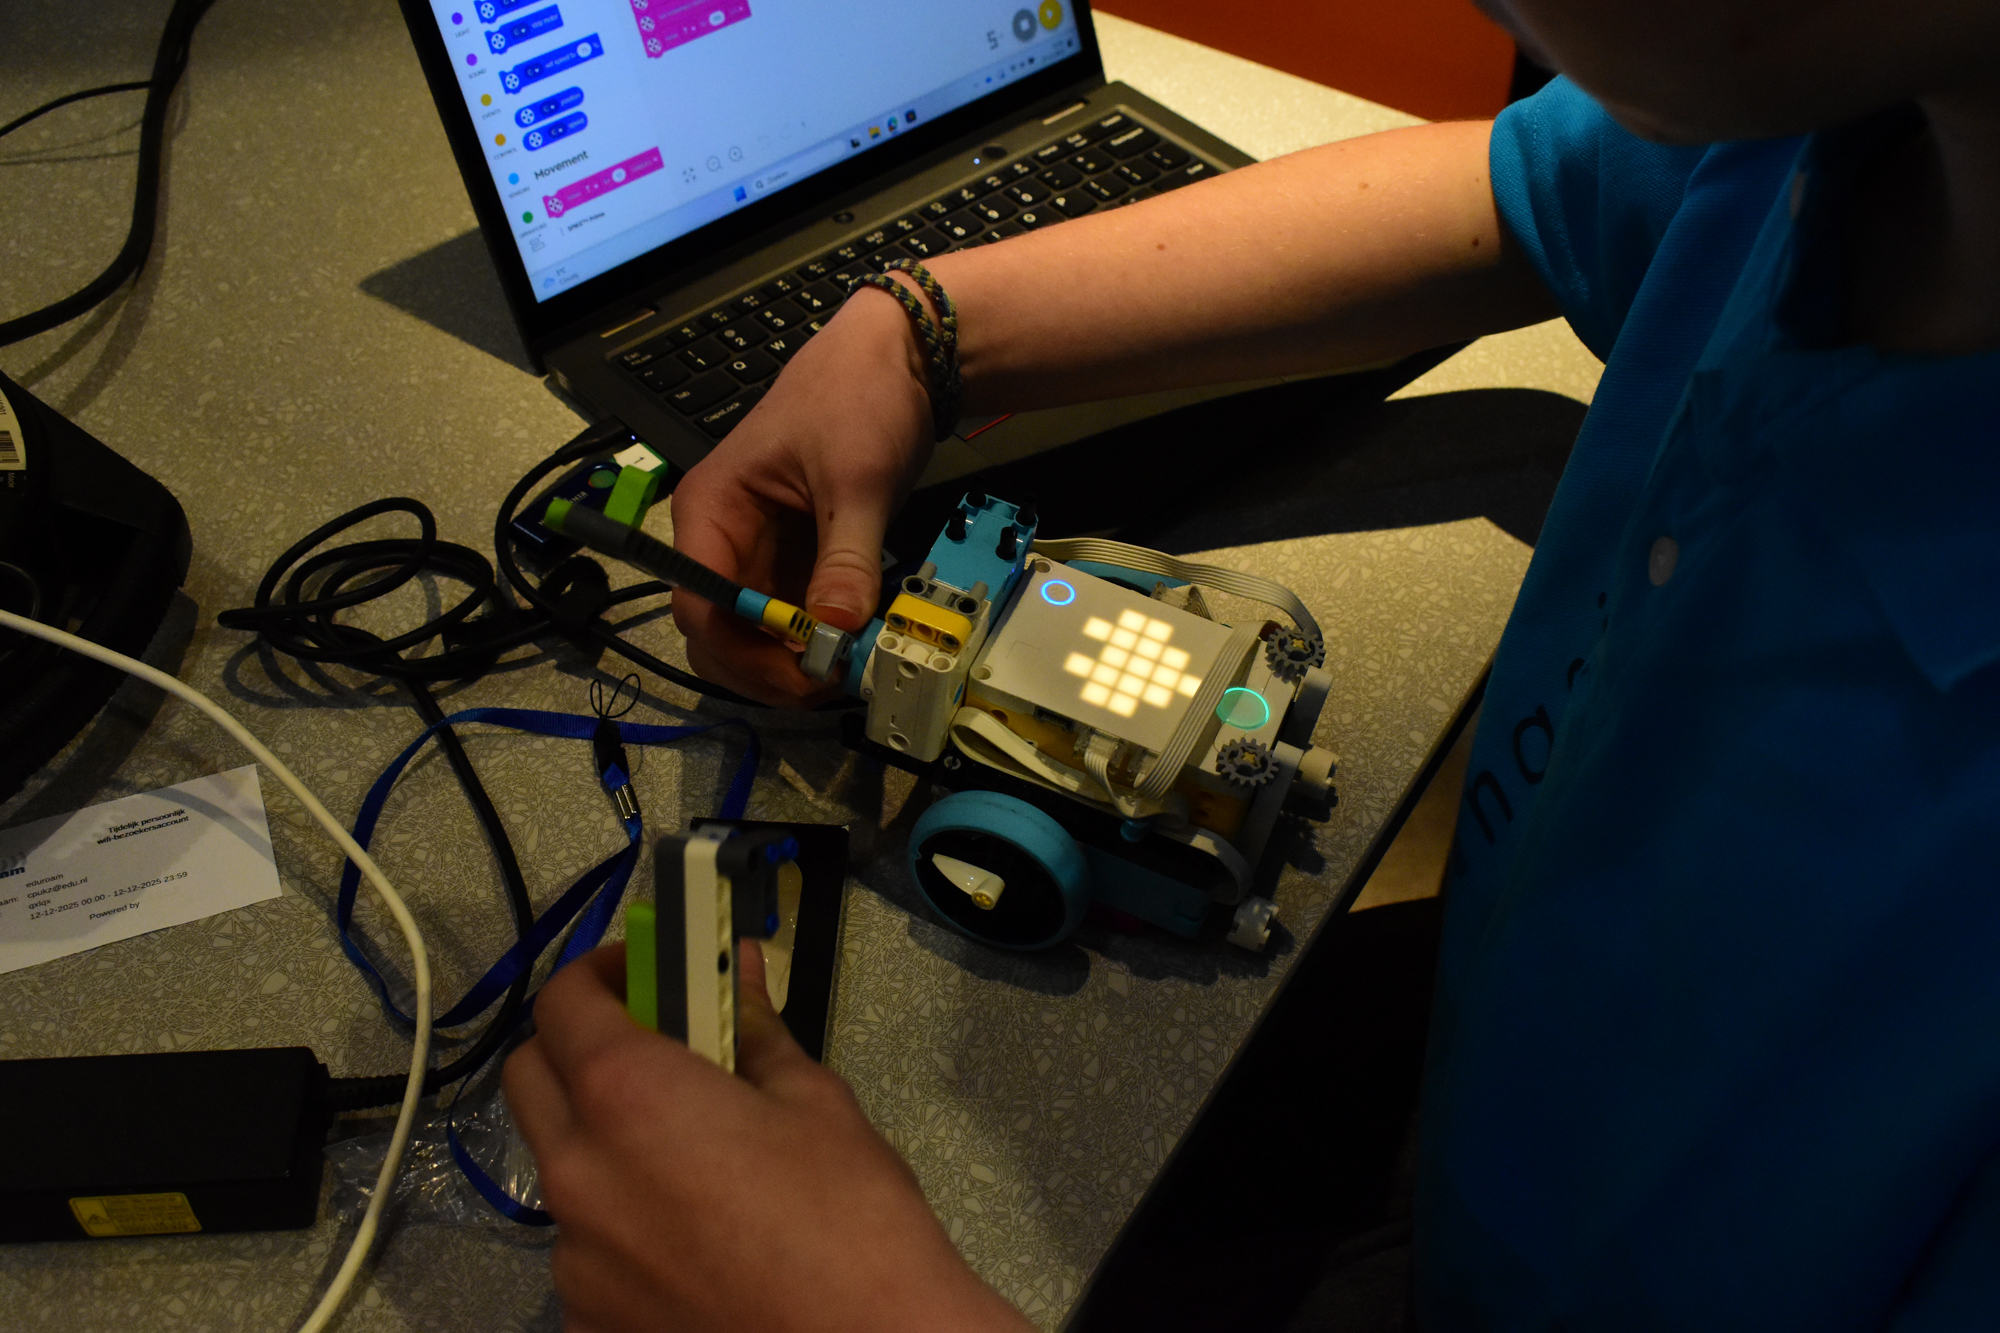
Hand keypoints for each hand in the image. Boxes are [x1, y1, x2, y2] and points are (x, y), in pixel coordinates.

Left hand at [503, 942, 1030, 1332]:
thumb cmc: (851, 1219)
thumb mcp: (813, 1101)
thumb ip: (755, 1030)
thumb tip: (739, 973)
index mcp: (627, 1095)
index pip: (563, 1000)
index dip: (599, 972)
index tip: (642, 971)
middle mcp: (578, 1172)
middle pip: (530, 1076)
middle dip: (578, 1047)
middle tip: (650, 1047)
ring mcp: (574, 1258)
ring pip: (558, 1168)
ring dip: (599, 1140)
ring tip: (686, 1157)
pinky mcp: (586, 1321)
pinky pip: (583, 1248)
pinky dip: (619, 1224)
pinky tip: (690, 1237)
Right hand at [670, 288, 936, 705]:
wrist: (899, 356)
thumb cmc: (859, 399)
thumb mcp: (857, 480)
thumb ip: (845, 559)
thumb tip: (836, 630)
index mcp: (710, 511)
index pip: (697, 606)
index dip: (742, 652)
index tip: (801, 673)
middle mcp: (719, 537)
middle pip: (717, 631)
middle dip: (764, 668)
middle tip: (825, 685)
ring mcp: (756, 550)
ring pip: (753, 632)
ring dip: (791, 661)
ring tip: (845, 671)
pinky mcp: (792, 556)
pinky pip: (791, 614)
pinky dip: (815, 638)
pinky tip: (851, 648)